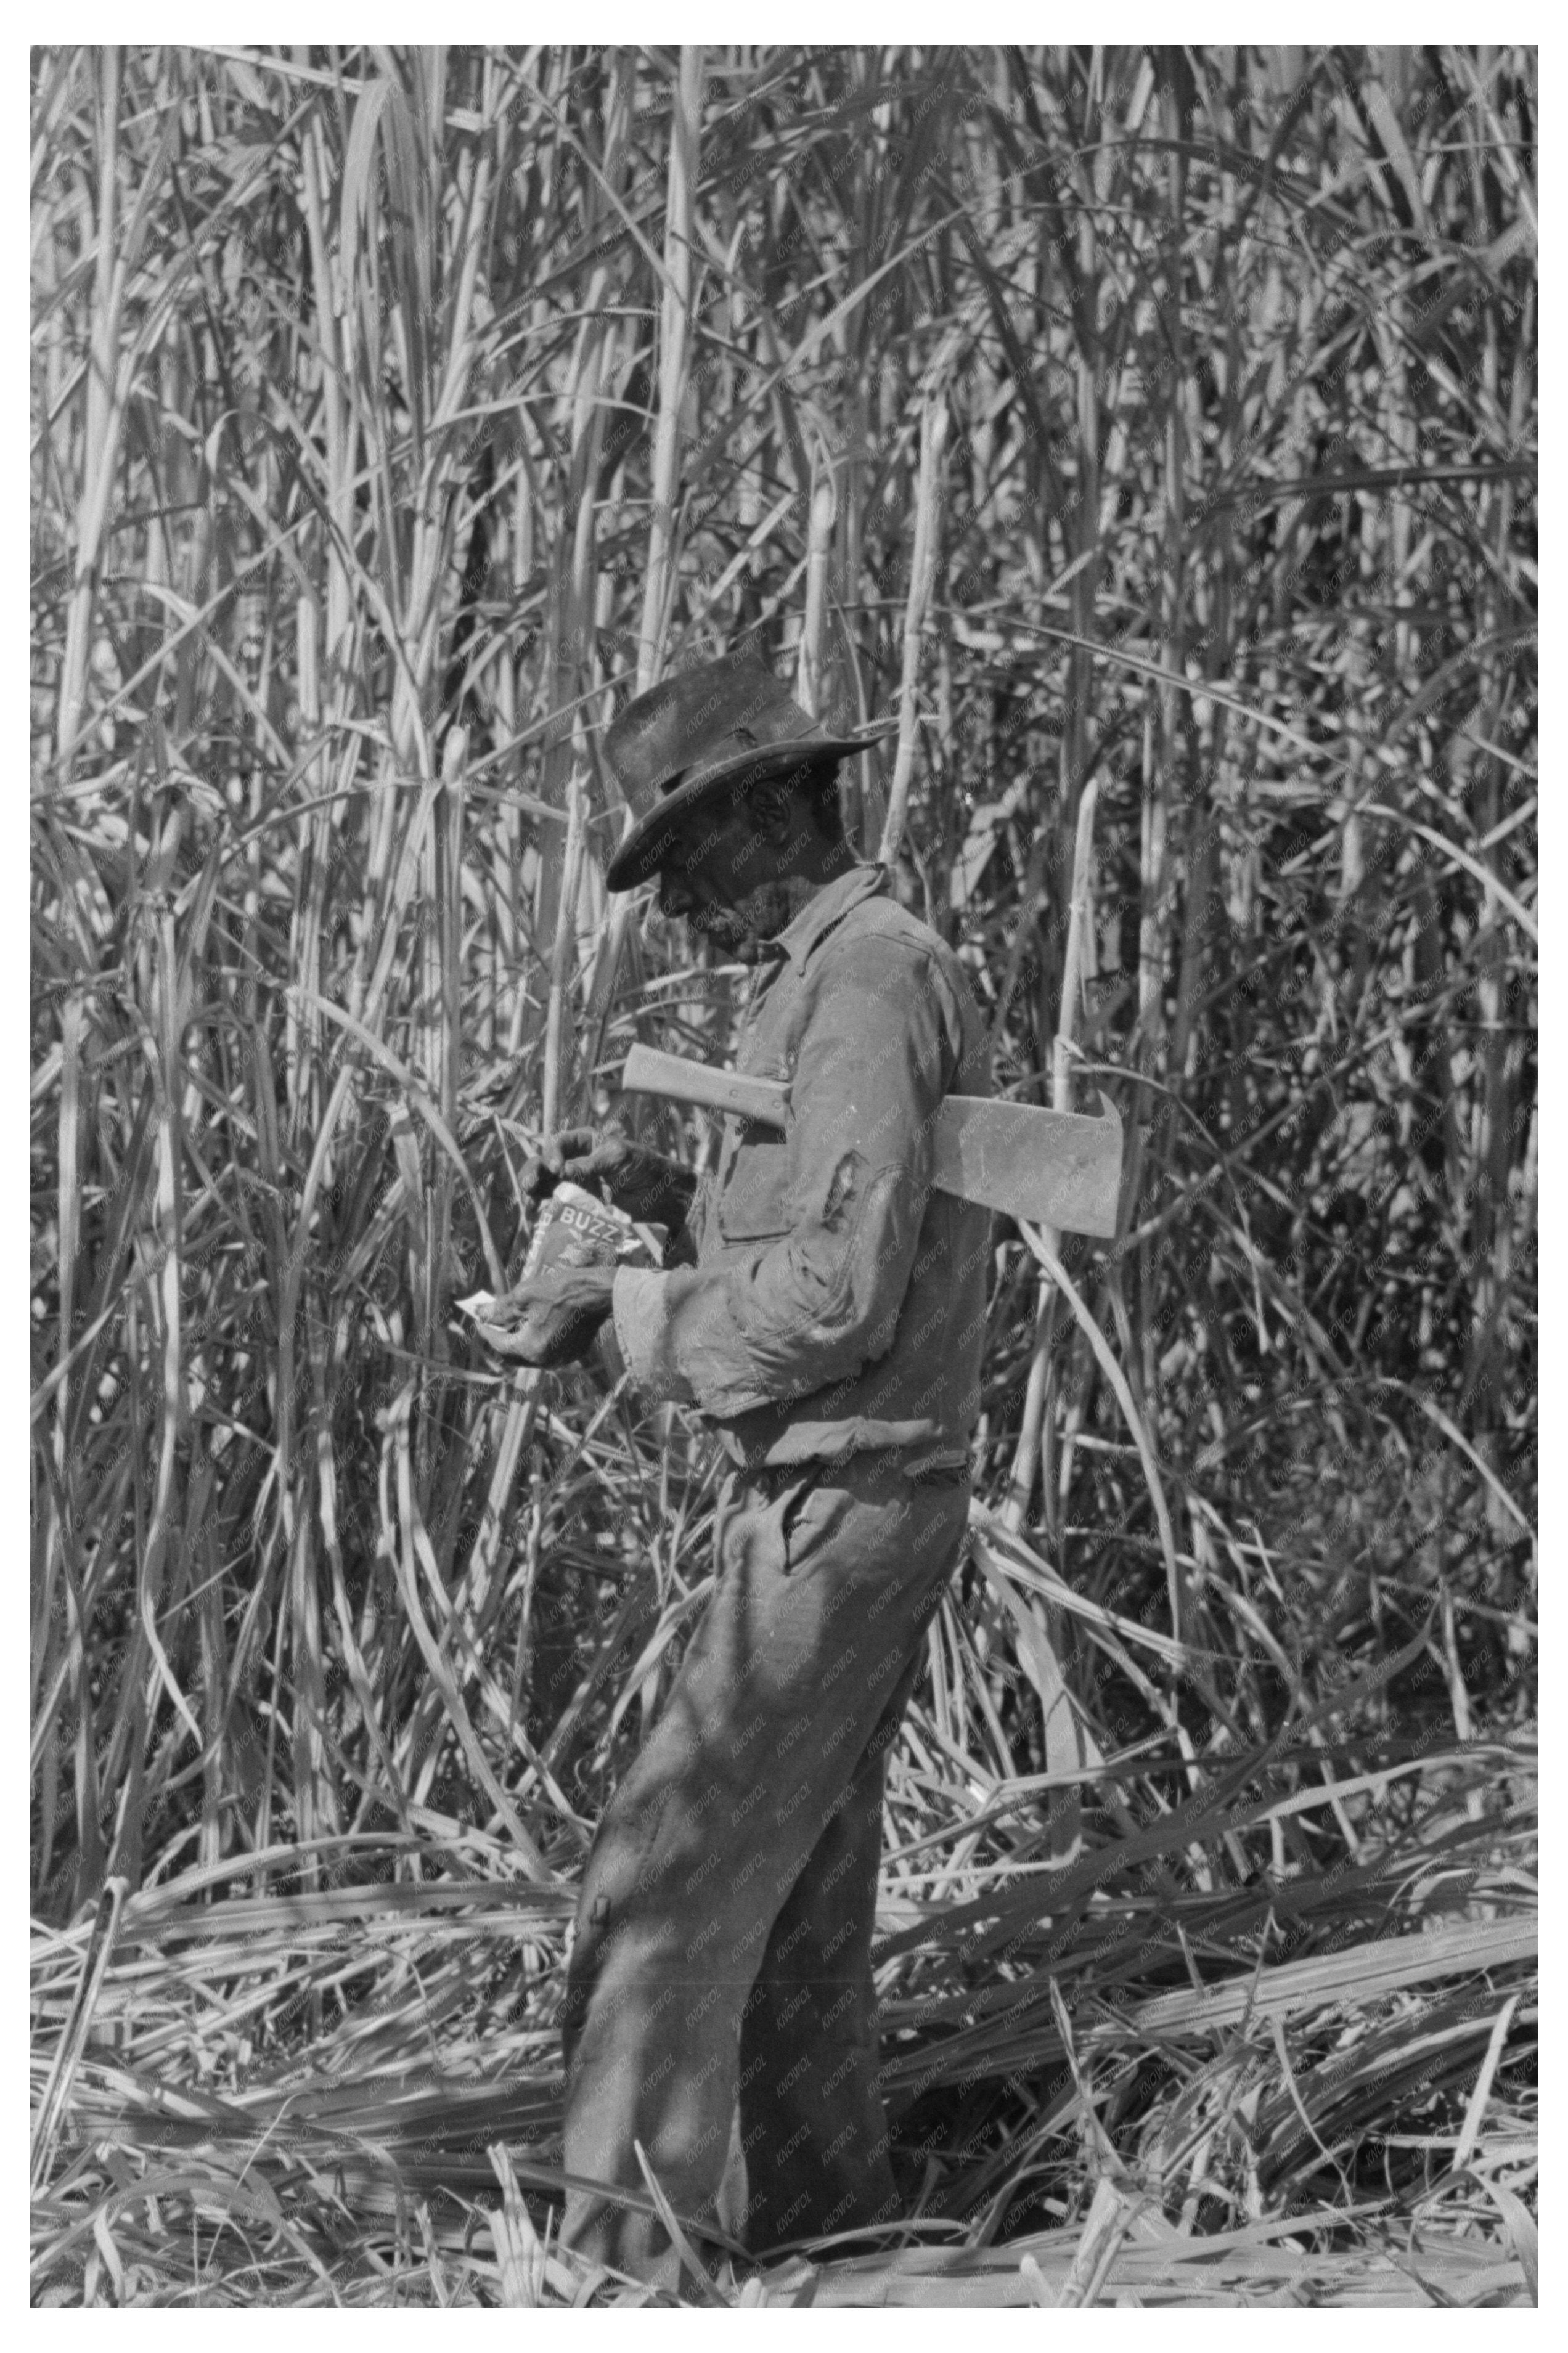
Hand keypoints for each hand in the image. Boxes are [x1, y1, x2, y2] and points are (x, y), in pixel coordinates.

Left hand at [475, 1262, 616, 1368]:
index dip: (486, 1330)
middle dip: (501, 1339)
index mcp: (530, 1348)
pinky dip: (537, 1341)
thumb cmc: (561, 1290)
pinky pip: (547, 1352)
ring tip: (515, 1321)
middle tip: (495, 1321)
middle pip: (512, 1355)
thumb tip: (480, 1313)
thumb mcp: (524, 1295)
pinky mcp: (573, 1353)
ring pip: (530, 1355)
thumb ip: (500, 1309)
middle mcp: (544, 1360)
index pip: (498, 1344)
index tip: (479, 1318)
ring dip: (519, 1342)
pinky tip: (538, 1323)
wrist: (600, 1293)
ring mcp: (561, 1359)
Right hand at [520, 1122, 695, 1228]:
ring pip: (547, 1184)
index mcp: (585, 1141)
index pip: (560, 1143)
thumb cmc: (644, 1167)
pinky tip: (539, 1215)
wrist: (662, 1195)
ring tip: (530, 1204)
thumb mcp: (619, 1158)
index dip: (552, 1154)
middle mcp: (576, 1160)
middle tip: (529, 1186)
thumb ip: (591, 1164)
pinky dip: (546, 1208)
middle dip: (535, 1172)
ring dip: (535, 1192)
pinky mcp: (579, 1203)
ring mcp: (576, 1183)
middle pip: (546, 1163)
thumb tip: (560, 1171)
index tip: (555, 1169)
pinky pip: (557, 1203)